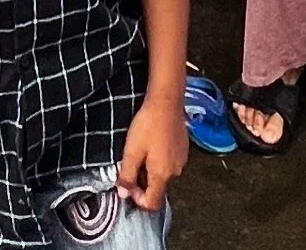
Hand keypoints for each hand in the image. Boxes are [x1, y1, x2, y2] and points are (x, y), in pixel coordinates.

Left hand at [117, 93, 187, 212]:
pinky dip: (159, 159)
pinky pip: (169, 162)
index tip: (127, 183)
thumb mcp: (132, 150)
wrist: (166, 102)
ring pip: (163, 174)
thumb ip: (127, 174)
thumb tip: (123, 193)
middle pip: (157, 188)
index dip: (137, 199)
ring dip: (150, 168)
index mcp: (162, 175)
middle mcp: (175, 172)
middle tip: (130, 161)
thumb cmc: (148, 125)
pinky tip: (151, 142)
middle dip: (142, 181)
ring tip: (140, 148)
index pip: (152, 203)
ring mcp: (181, 161)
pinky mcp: (183, 150)